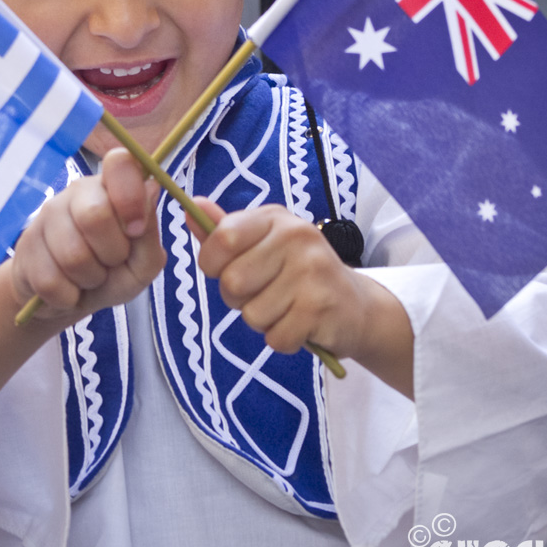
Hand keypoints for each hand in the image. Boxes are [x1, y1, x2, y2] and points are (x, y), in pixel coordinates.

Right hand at [11, 147, 165, 323]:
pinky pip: (51, 281)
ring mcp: (48, 214)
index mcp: (112, 187)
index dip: (130, 196)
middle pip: (96, 215)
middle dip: (112, 254)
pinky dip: (68, 296)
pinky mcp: (26, 246)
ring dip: (90, 279)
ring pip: (73, 256)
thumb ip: (150, 233)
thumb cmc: (112, 274)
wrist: (67, 300)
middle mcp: (78, 191)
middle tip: (112, 261)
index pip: (120, 163)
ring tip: (89, 275)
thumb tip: (150, 189)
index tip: (136, 229)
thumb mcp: (142, 264)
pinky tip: (68, 288)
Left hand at [187, 199, 413, 397]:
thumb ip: (225, 231)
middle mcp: (296, 237)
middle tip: (265, 293)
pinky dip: (283, 339)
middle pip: (232, 282)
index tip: (225, 270)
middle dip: (239, 299)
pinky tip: (301, 324)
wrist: (355, 305)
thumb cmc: (297, 273)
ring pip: (252, 314)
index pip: (223, 238)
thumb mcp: (263, 244)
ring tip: (287, 307)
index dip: (213, 264)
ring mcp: (312, 271)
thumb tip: (191, 207)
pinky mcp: (321, 308)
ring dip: (263, 321)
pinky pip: (275, 338)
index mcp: (275, 218)